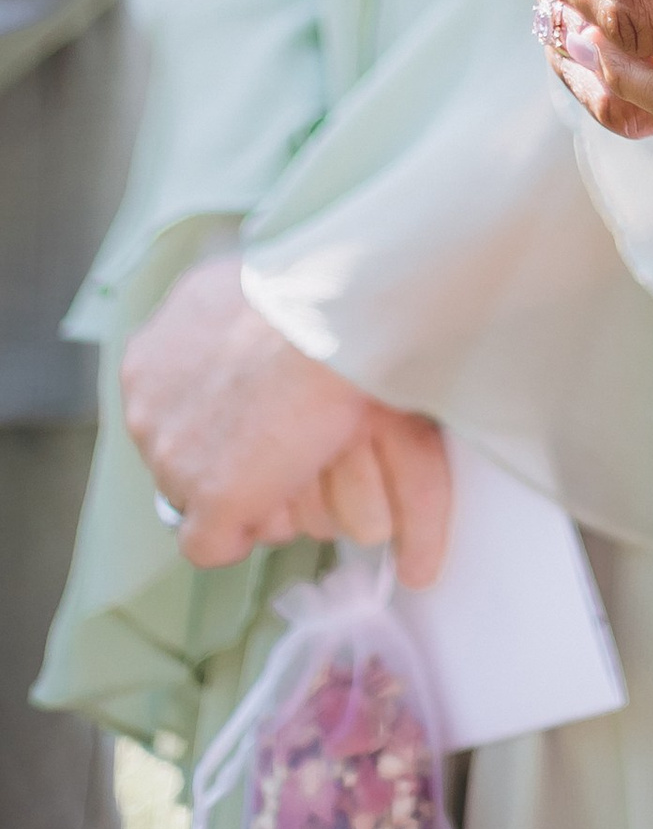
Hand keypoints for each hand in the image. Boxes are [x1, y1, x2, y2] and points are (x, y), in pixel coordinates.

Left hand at [122, 254, 451, 586]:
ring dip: (235, 486)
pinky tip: (281, 505)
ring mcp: (172, 462)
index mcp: (148, 355)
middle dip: (219, 447)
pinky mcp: (210, 506)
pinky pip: (211, 543)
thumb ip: (211, 317)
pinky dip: (242, 531)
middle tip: (270, 435)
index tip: (245, 407)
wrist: (328, 321)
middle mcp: (147, 408)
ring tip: (288, 465)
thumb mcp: (229, 284)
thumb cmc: (302, 287)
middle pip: (176, 448)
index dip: (211, 410)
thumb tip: (230, 330)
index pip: (166, 404)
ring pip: (194, 494)